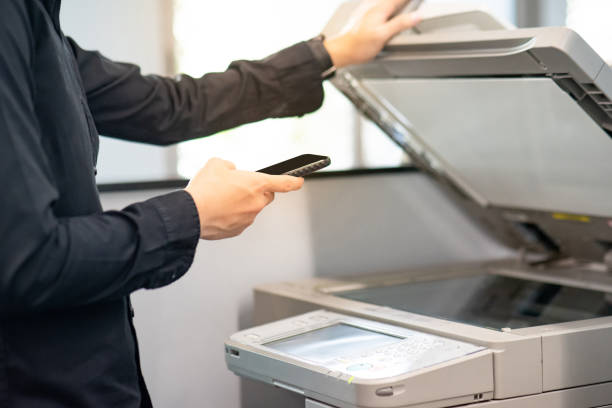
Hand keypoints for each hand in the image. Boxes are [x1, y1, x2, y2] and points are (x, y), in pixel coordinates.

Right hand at [185, 158, 303, 239]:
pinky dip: (231, 216)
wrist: (190, 214)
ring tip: (220, 199)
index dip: (294, 181)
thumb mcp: (216, 164)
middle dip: (256, 191)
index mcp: (257, 184)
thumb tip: (231, 171)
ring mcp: (248, 218)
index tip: (299, 181)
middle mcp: (256, 203)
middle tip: (238, 187)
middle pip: (265, 196)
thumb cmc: (204, 188)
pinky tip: (217, 211)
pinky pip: (239, 220)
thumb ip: (229, 166)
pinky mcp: (238, 230)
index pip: (284, 183)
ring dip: (241, 204)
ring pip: (250, 209)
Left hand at [324, 0, 420, 67]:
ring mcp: (367, 9)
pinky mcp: (363, 15)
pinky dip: (385, 6)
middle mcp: (373, 5)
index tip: (418, 1)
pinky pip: (378, 5)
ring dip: (394, 4)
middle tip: (411, 3)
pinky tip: (386, 11)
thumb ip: (400, 24)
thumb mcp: (383, 35)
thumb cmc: (359, 46)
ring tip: (401, 5)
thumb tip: (417, 16)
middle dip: (402, 2)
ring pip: (384, 2)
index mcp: (380, 8)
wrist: (340, 50)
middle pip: (393, 0)